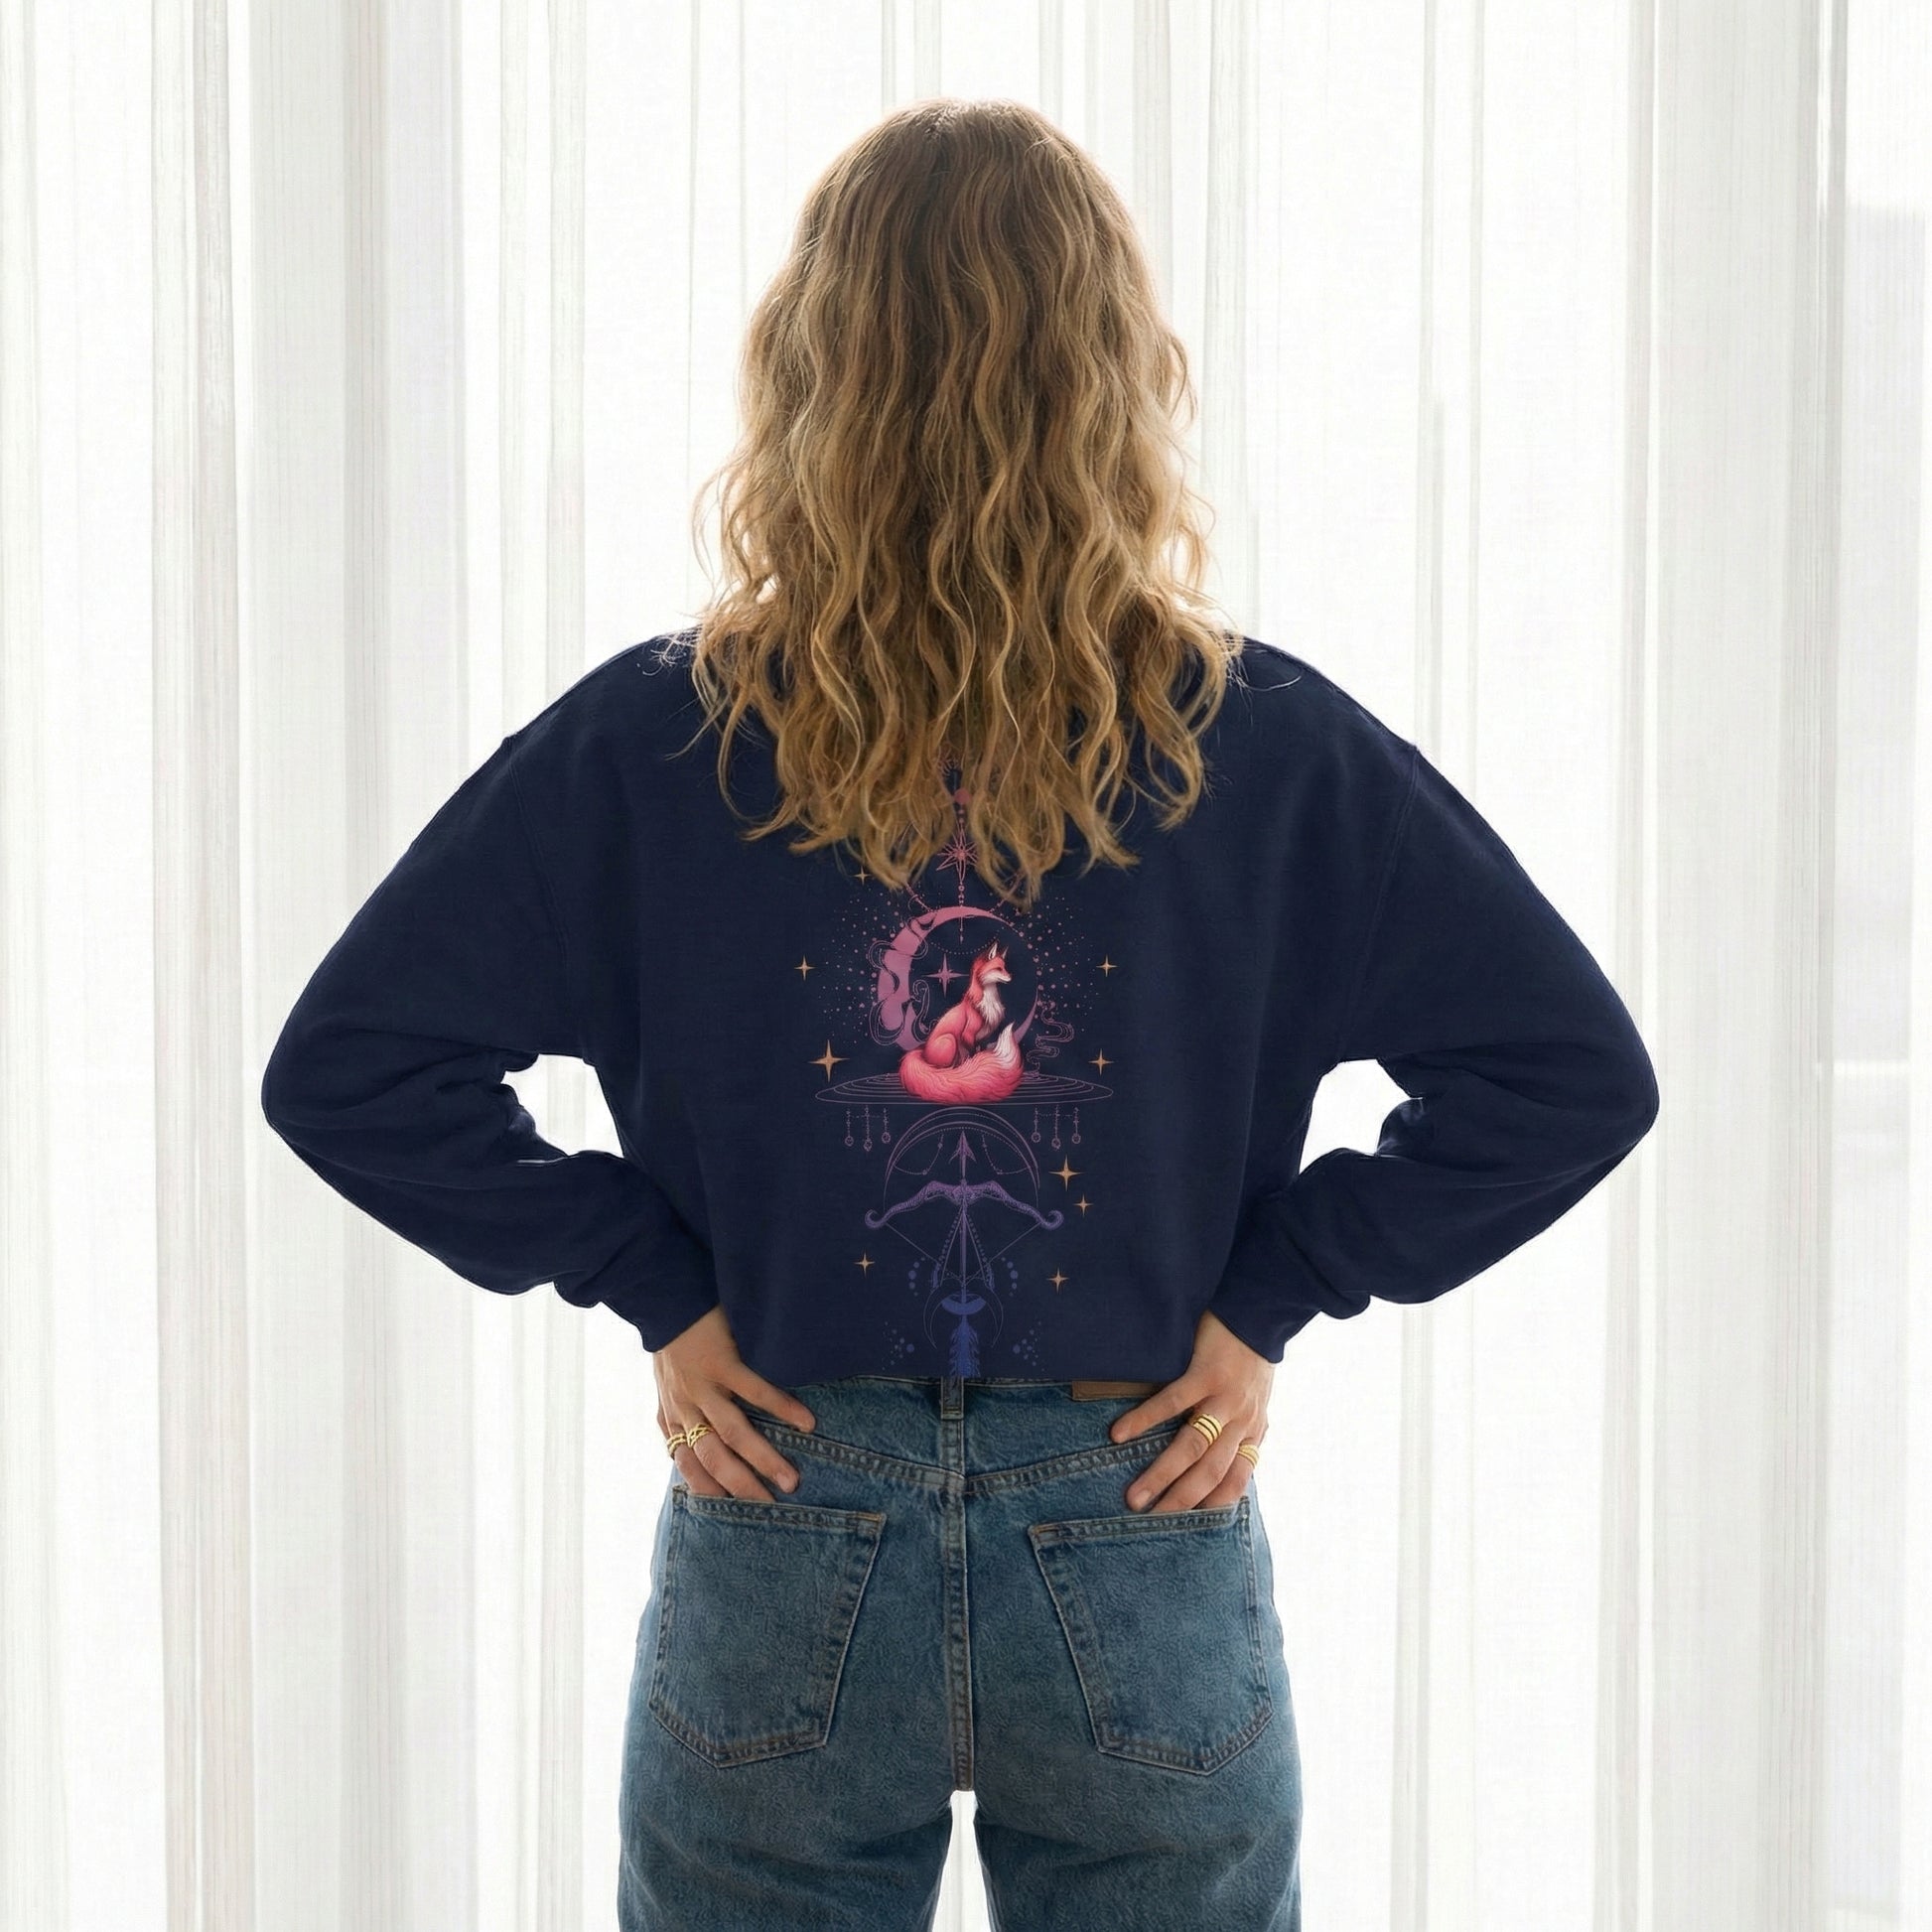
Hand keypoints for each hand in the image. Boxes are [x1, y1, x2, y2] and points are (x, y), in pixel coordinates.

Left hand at [653, 1304, 817, 1500]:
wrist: (665, 1296)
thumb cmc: (673, 1342)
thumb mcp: (665, 1385)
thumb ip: (676, 1416)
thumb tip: (685, 1451)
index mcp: (672, 1414)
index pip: (689, 1463)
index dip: (709, 1490)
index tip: (733, 1515)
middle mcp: (685, 1406)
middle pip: (713, 1458)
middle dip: (742, 1486)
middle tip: (772, 1506)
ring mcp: (703, 1385)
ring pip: (733, 1433)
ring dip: (763, 1459)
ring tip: (790, 1479)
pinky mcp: (722, 1360)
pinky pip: (754, 1390)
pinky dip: (780, 1407)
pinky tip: (805, 1423)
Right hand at [1108, 1309, 1272, 1512]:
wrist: (1260, 1312)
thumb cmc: (1251, 1358)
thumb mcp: (1256, 1400)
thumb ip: (1241, 1429)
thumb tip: (1222, 1460)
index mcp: (1253, 1430)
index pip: (1236, 1480)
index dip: (1213, 1506)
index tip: (1188, 1530)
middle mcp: (1242, 1420)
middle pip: (1210, 1472)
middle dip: (1180, 1501)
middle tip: (1149, 1521)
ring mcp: (1224, 1398)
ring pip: (1192, 1446)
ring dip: (1162, 1474)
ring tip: (1134, 1496)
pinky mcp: (1206, 1373)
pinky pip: (1173, 1402)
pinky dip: (1146, 1419)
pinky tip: (1120, 1435)